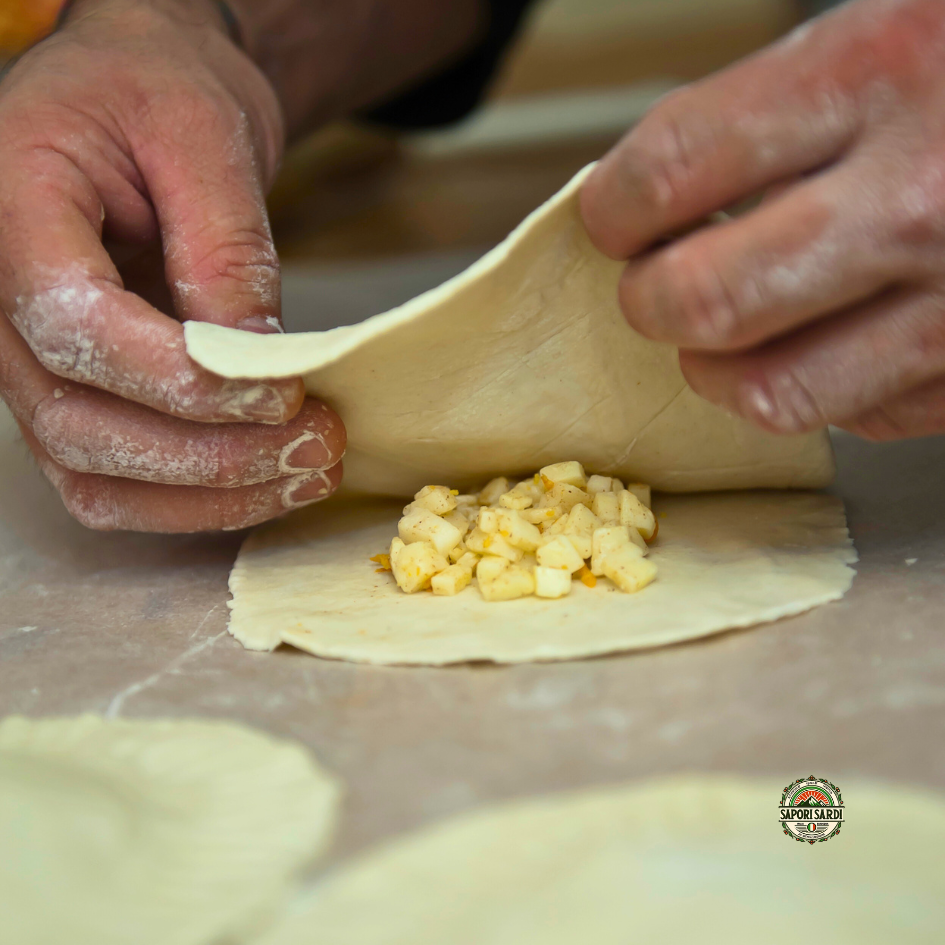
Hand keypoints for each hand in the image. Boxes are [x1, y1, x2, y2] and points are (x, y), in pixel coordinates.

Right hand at [0, 0, 344, 531]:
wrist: (139, 104)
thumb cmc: (158, 95)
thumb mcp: (203, 136)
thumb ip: (225, 249)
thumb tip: (257, 364)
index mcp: (13, 211)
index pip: (73, 323)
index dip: (180, 380)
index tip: (281, 396)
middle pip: (77, 421)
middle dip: (210, 455)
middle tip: (316, 446)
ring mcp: (31, 361)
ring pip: (93, 471)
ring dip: (209, 494)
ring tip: (310, 472)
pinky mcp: (76, 393)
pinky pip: (114, 480)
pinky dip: (193, 501)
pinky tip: (271, 483)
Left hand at [581, 0, 944, 441]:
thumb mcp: (898, 23)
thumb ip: (782, 106)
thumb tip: (659, 190)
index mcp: (884, 72)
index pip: (673, 169)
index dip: (613, 207)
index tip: (610, 220)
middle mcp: (920, 198)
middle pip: (706, 301)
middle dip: (651, 303)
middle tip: (653, 289)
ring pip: (776, 392)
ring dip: (718, 373)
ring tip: (717, 340)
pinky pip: (864, 416)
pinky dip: (821, 393)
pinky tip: (825, 347)